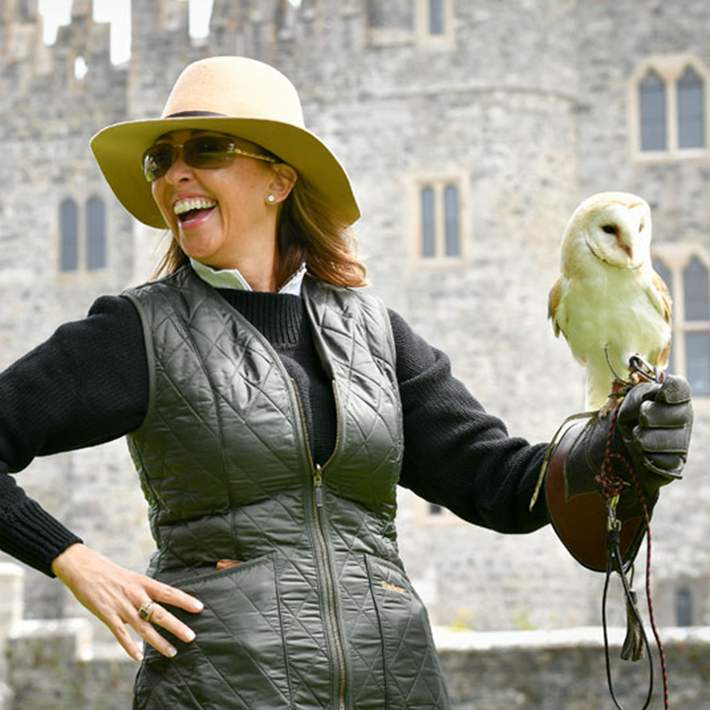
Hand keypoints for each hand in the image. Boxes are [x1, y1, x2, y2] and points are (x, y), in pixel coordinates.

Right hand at [51, 543, 203, 661]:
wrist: (84, 568)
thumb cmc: (110, 573)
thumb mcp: (132, 578)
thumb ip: (144, 592)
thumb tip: (155, 606)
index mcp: (143, 583)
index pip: (168, 592)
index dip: (184, 600)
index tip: (199, 607)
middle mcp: (135, 595)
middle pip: (159, 613)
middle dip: (176, 626)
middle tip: (191, 636)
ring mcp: (121, 606)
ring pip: (144, 627)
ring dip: (159, 641)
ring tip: (172, 652)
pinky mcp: (107, 615)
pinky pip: (121, 634)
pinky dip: (129, 647)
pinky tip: (138, 657)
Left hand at [617, 373, 692, 497]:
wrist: (618, 449)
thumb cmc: (629, 419)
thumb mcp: (629, 403)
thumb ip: (640, 396)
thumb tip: (654, 392)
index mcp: (674, 399)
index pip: (680, 389)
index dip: (673, 390)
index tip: (660, 395)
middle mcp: (683, 420)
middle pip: (681, 415)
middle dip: (654, 415)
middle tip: (642, 417)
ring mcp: (682, 443)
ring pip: (673, 441)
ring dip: (647, 438)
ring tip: (636, 436)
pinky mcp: (675, 465)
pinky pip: (666, 461)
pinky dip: (648, 456)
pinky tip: (642, 452)